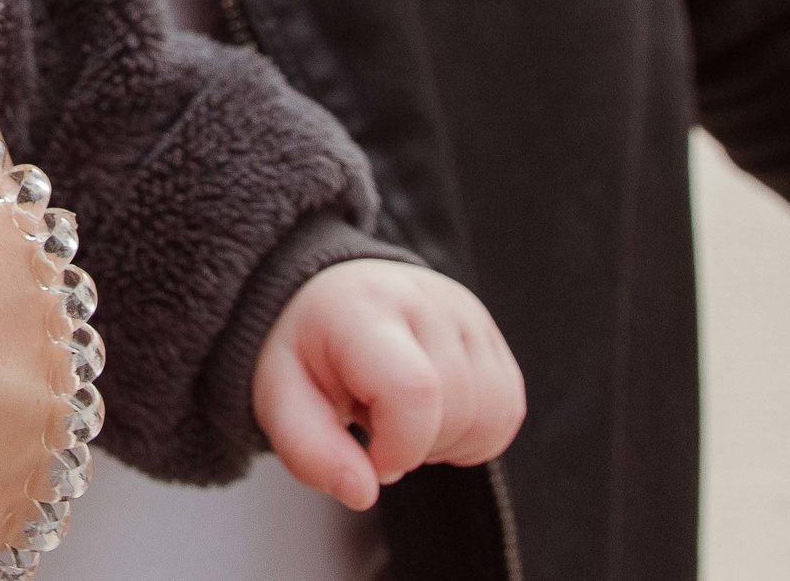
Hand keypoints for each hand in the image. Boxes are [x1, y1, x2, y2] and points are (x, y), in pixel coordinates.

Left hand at [253, 260, 525, 510]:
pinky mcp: (492, 334)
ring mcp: (467, 314)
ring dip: (448, 442)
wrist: (332, 296)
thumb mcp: (281, 397)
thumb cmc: (308, 349)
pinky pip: (508, 410)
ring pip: (492, 414)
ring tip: (401, 419)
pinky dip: (474, 433)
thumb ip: (310, 451)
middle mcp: (426, 300)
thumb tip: (362, 494)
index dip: (399, 447)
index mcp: (364, 310)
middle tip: (375, 426)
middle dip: (417, 447)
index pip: (414, 391)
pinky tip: (431, 416)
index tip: (369, 455)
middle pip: (457, 410)